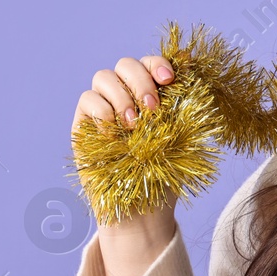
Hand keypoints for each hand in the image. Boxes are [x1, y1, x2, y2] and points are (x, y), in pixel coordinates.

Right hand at [72, 53, 180, 275]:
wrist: (143, 211)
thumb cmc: (165, 176)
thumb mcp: (183, 139)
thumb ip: (185, 104)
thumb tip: (193, 64)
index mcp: (150, 94)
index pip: (150, 63)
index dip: (159, 63)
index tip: (171, 80)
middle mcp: (125, 97)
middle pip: (125, 64)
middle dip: (141, 80)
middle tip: (153, 109)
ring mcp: (102, 110)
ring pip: (103, 77)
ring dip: (121, 96)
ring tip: (133, 126)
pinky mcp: (83, 126)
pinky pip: (86, 100)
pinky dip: (101, 111)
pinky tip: (114, 135)